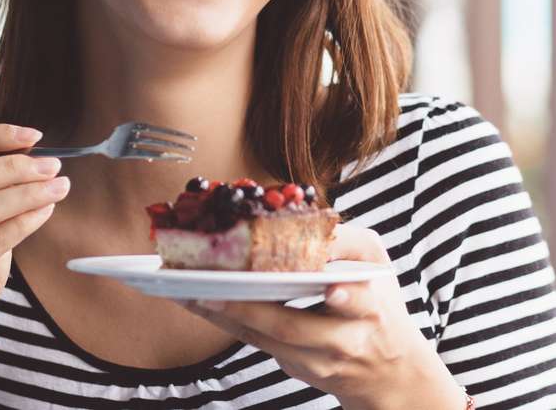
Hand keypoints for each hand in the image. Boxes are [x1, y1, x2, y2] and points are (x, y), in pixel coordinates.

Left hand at [180, 224, 465, 408]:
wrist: (391, 372)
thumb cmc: (377, 300)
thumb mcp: (373, 262)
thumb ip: (341, 240)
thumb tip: (291, 211)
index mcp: (373, 300)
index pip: (358, 299)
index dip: (345, 297)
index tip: (329, 292)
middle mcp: (350, 336)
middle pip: (294, 326)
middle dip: (248, 308)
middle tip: (210, 288)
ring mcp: (322, 360)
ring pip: (267, 339)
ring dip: (225, 315)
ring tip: (190, 294)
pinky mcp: (303, 370)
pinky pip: (259, 345)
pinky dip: (229, 323)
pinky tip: (200, 305)